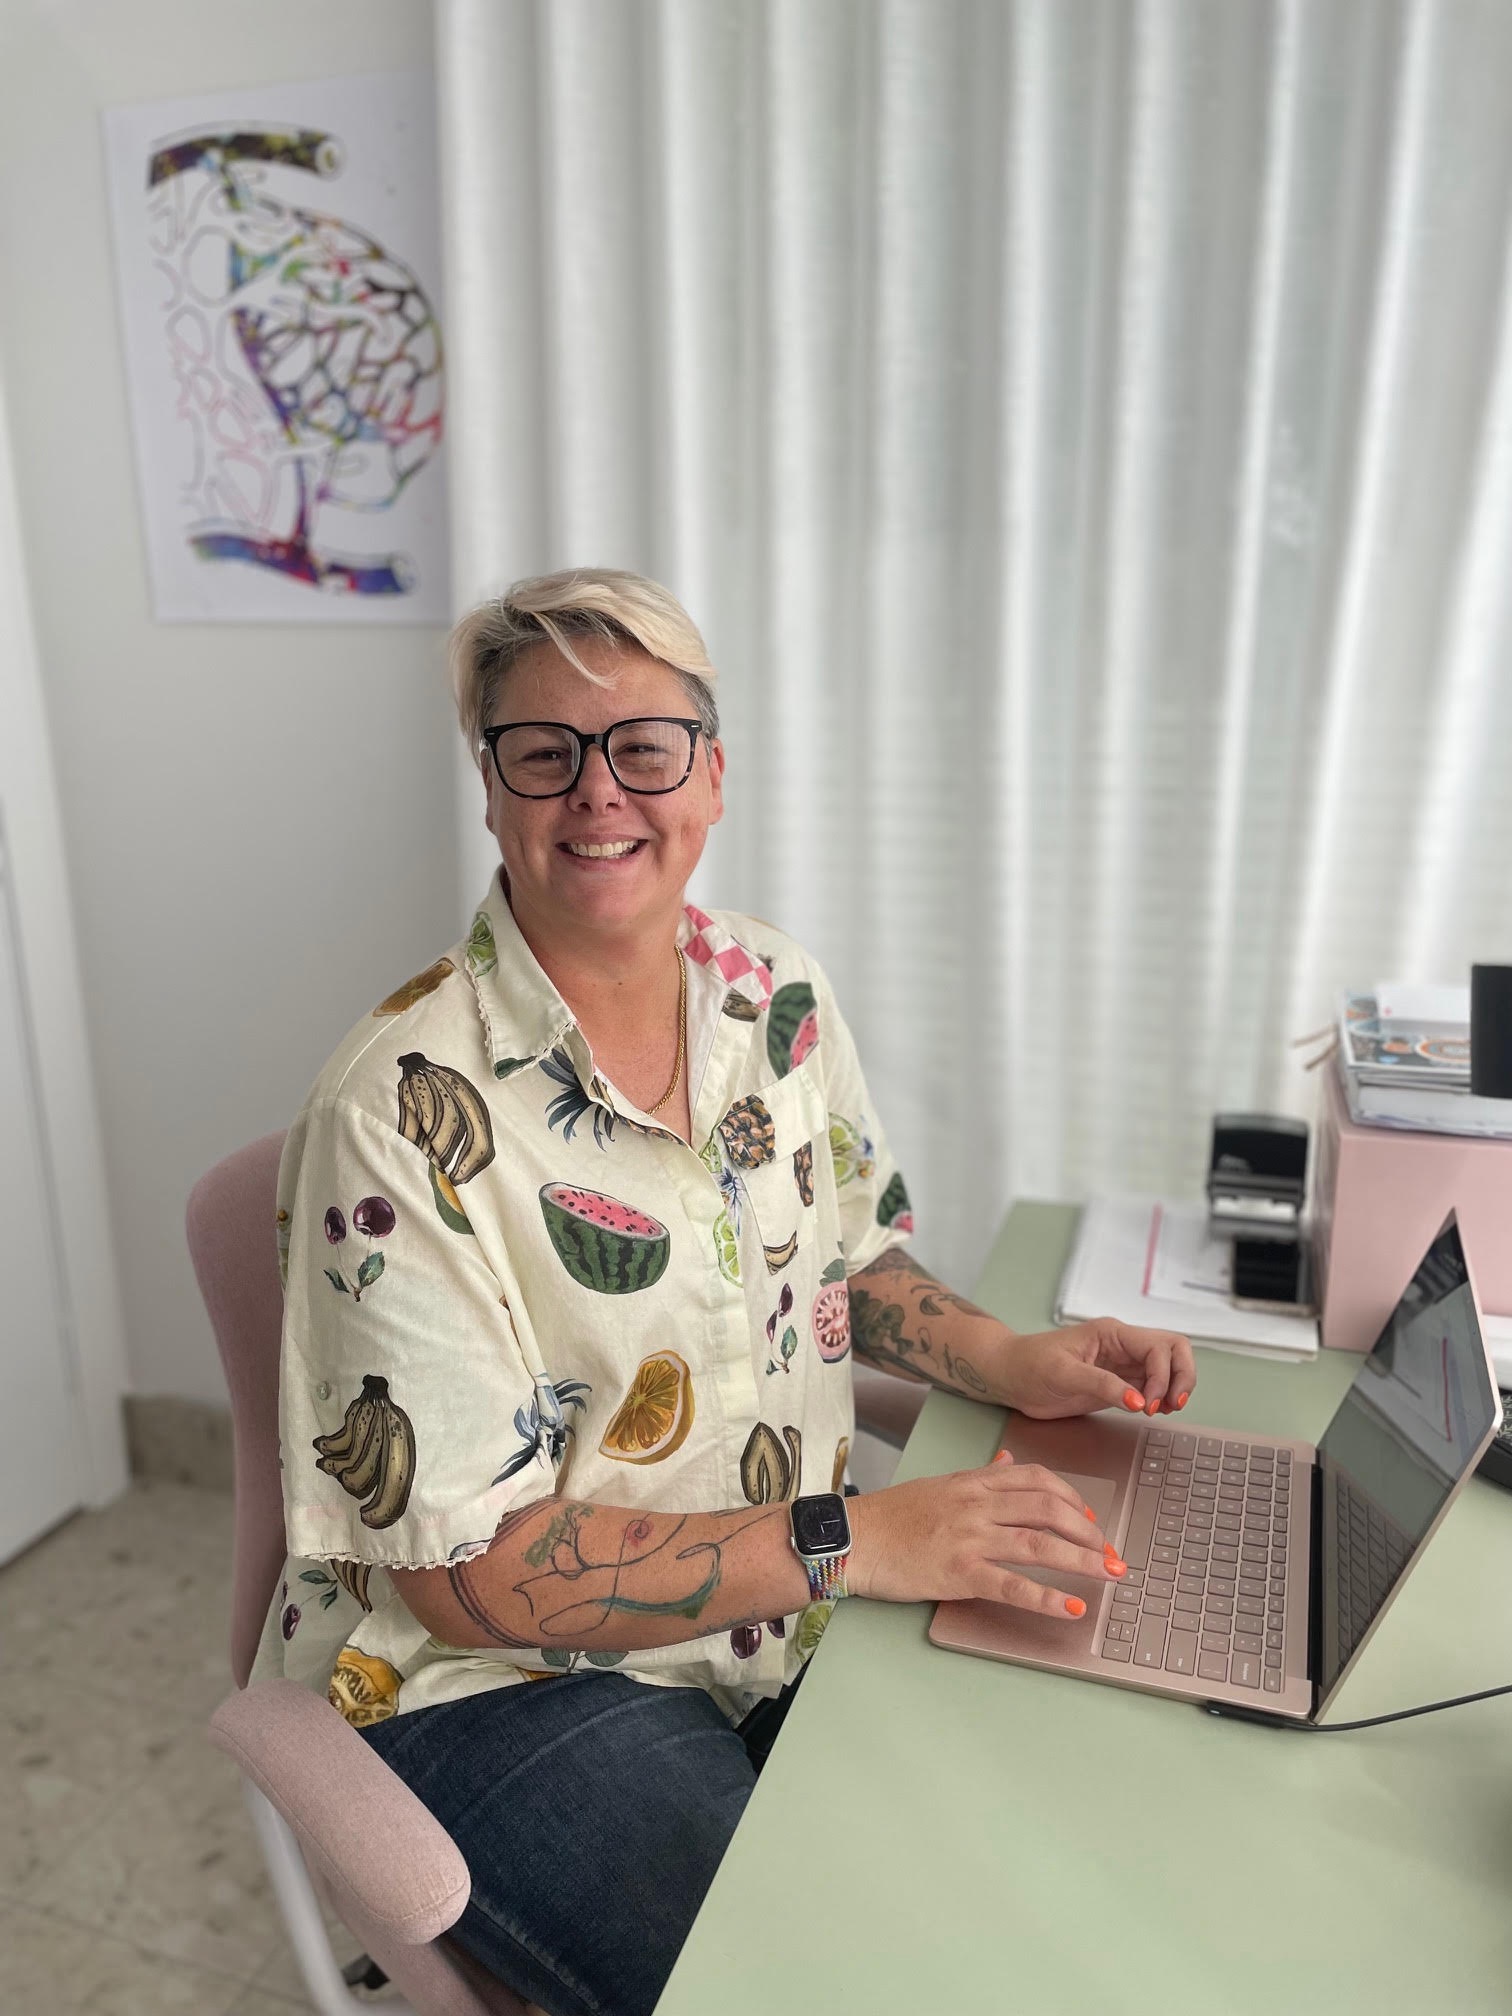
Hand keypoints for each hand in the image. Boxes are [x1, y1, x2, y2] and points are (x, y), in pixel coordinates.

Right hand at [847, 1455, 1126, 1618]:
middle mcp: (978, 1504)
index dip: (1073, 1498)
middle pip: (1050, 1510)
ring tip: (1111, 1575)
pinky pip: (1014, 1585)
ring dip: (1084, 1561)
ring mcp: (970, 1537)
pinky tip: (1073, 1607)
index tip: (1091, 1518)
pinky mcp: (960, 1572)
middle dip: (1090, 1532)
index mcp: (973, 1481)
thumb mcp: (939, 1484)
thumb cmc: (891, 1515)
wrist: (852, 1538)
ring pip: (1041, 1544)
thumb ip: (979, 1475)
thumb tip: (1008, 1461)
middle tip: (1113, 1554)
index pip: (1038, 1479)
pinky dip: (1048, 1598)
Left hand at [1001, 1319, 1196, 1420]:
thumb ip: (1101, 1385)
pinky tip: (1154, 1411)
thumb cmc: (1030, 1365)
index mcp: (1112, 1333)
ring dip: (1174, 1388)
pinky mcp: (1119, 1384)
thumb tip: (1138, 1401)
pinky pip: (1153, 1386)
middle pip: (1174, 1351)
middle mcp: (1123, 1345)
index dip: (1162, 1375)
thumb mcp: (1063, 1373)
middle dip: (1180, 1377)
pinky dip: (1162, 1397)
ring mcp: (1123, 1364)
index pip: (1159, 1346)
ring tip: (1163, 1410)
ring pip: (1168, 1368)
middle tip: (1169, 1406)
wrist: (1011, 1377)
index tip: (1147, 1404)